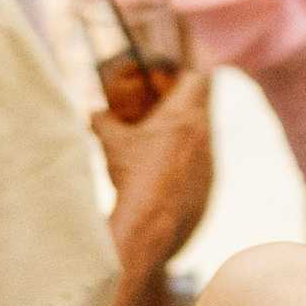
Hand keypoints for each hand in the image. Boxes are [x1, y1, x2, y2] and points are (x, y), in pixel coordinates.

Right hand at [94, 66, 213, 305]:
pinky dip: (184, 168)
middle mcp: (205, 138)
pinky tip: (161, 180)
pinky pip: (201, 170)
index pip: (199, 79)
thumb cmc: (131, 178)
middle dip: (181, 108)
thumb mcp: (110, 143)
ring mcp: (211, 166)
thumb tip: (95, 114)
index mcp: (185, 118)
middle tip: (157, 114)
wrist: (147, 228)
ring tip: (156, 150)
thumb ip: (103, 121)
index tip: (167, 84)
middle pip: (202, 108)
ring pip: (203, 140)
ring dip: (183, 139)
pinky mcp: (209, 191)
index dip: (182, 78)